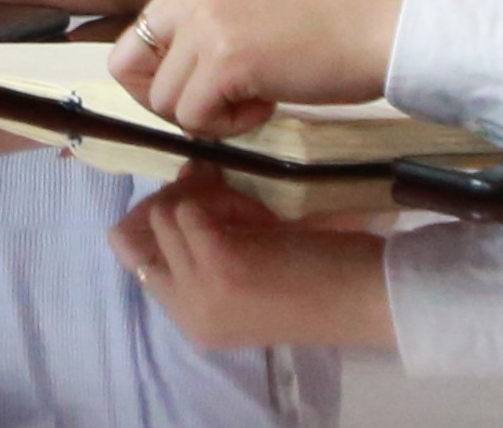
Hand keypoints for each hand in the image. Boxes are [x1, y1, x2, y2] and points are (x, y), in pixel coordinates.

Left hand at [104, 0, 401, 136]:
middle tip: (218, 103)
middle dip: (170, 96)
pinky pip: (195, 117)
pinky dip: (229, 128)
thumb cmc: (331, 24)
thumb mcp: (251, 2)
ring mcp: (205, 18)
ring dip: (207, 114)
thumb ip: (202, 20)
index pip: (138, 32)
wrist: (381, 29)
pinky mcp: (226, 56)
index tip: (205, 82)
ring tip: (254, 98)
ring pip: (164, 99)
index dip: (162, 72)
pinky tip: (267, 105)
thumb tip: (159, 76)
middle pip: (129, 64)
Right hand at [111, 172, 403, 351]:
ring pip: (166, 211)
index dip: (161, 217)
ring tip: (251, 213)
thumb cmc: (317, 280)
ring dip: (205, 199)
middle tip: (231, 202)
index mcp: (192, 320)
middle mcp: (189, 312)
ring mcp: (200, 290)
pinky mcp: (218, 263)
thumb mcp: (247, 271)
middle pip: (147, 227)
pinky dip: (222, 198)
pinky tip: (259, 216)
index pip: (134, 255)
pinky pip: (192, 206)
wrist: (367, 298)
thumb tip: (175, 182)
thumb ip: (204, 244)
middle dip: (185, 201)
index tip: (199, 202)